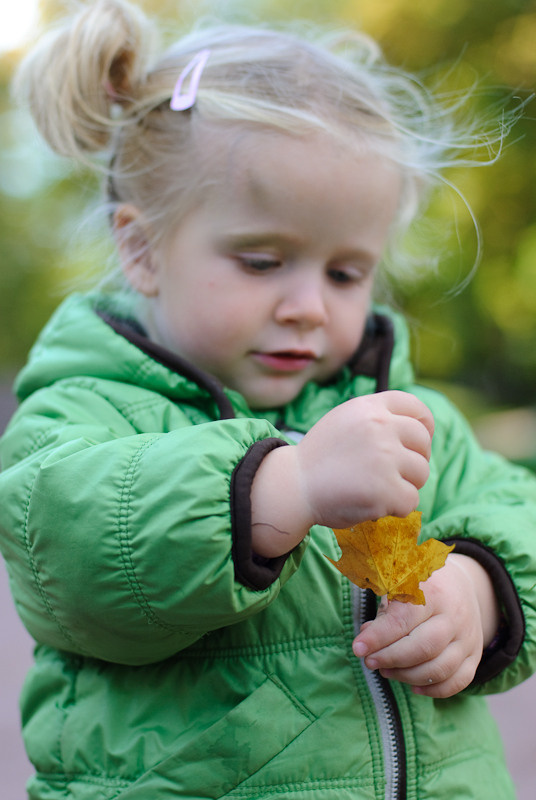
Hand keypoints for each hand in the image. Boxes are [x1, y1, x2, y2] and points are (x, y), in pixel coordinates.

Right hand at [250, 390, 432, 557]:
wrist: (293, 486)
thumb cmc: (320, 457)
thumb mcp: (345, 420)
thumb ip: (377, 417)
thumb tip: (420, 428)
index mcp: (369, 407)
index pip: (416, 408)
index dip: (424, 425)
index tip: (419, 441)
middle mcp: (380, 427)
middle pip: (423, 442)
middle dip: (414, 459)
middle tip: (393, 472)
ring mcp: (385, 458)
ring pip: (422, 472)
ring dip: (405, 484)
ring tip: (377, 488)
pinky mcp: (387, 489)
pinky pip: (411, 501)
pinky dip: (396, 507)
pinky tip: (373, 504)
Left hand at [352, 554, 499, 697]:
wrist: (459, 585)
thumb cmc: (419, 587)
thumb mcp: (399, 587)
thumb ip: (383, 614)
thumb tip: (366, 641)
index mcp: (433, 591)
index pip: (405, 620)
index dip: (379, 637)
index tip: (358, 648)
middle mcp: (455, 615)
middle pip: (424, 647)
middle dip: (391, 659)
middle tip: (370, 662)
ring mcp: (468, 637)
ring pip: (440, 668)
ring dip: (407, 676)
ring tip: (385, 671)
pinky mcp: (475, 655)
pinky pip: (458, 681)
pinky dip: (433, 690)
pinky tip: (412, 686)